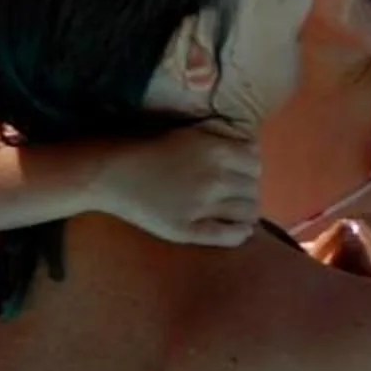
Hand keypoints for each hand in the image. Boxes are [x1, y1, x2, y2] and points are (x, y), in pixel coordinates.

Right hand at [98, 124, 261, 245]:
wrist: (114, 174)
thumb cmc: (153, 151)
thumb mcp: (192, 134)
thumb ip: (224, 140)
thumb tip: (256, 150)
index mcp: (216, 151)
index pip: (256, 164)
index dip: (250, 170)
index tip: (241, 174)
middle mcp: (214, 178)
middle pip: (253, 189)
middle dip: (248, 191)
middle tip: (236, 195)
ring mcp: (202, 206)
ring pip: (248, 212)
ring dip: (247, 212)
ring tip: (237, 211)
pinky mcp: (189, 229)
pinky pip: (230, 235)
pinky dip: (240, 233)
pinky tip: (239, 230)